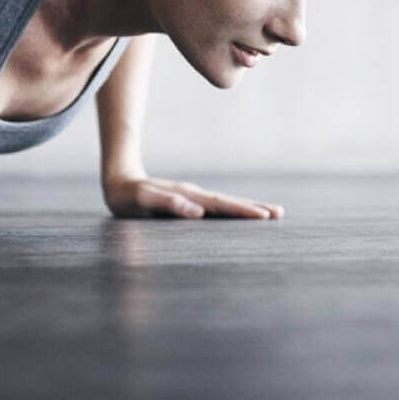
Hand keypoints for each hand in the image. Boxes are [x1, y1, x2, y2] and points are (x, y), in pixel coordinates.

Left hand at [103, 176, 283, 219]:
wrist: (118, 182)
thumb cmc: (128, 196)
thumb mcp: (143, 200)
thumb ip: (168, 203)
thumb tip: (196, 211)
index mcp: (188, 196)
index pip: (220, 205)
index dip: (242, 211)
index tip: (264, 216)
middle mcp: (195, 195)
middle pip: (229, 202)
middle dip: (254, 208)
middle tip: (280, 214)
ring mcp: (194, 197)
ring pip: (225, 203)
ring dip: (248, 208)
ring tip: (271, 213)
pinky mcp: (190, 202)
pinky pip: (217, 207)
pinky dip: (234, 210)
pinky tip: (242, 215)